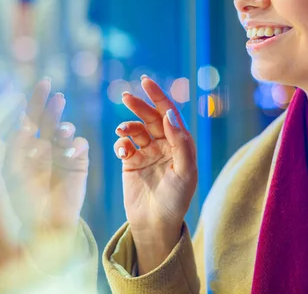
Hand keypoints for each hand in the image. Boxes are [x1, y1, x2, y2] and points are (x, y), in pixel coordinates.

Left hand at [3, 79, 89, 234]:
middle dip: (50, 105)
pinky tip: (71, 150)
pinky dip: (76, 143)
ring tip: (60, 132)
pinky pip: (80, 146)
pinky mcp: (78, 163)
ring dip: (63, 125)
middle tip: (53, 93)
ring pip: (64, 130)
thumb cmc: (21, 203)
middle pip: (48, 119)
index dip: (35, 102)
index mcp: (26, 146)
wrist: (43, 227)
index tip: (38, 87)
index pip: (30, 119)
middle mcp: (45, 146)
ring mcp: (62, 153)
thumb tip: (16, 125)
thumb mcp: (9, 173)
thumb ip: (11, 149)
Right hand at [114, 76, 196, 273]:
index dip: (159, 97)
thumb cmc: (176, 200)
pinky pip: (124, 144)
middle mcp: (164, 145)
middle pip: (151, 117)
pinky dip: (121, 143)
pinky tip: (122, 150)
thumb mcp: (186, 172)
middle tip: (126, 96)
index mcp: (180, 144)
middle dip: (139, 105)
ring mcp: (147, 153)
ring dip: (128, 125)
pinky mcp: (131, 162)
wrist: (155, 225)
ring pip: (135, 129)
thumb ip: (181, 142)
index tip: (146, 82)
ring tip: (122, 131)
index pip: (170, 114)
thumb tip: (170, 116)